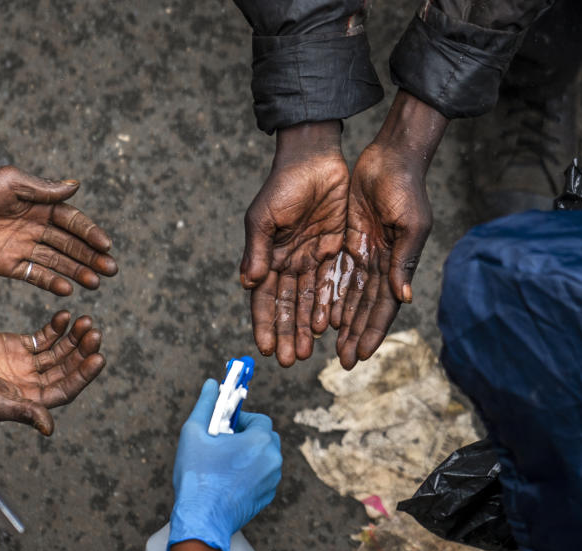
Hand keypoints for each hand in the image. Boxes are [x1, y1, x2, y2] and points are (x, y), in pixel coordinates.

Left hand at [0, 154, 117, 294]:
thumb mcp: (14, 182)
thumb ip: (44, 190)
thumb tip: (76, 186)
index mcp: (42, 207)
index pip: (73, 223)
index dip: (90, 233)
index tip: (106, 245)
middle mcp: (37, 229)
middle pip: (70, 246)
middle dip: (91, 257)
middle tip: (111, 270)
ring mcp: (24, 248)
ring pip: (57, 263)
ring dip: (77, 272)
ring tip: (95, 283)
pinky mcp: (9, 265)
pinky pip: (34, 275)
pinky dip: (51, 283)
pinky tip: (67, 289)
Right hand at [0, 311, 103, 433]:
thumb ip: (25, 412)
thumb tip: (50, 428)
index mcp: (34, 400)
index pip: (67, 388)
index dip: (84, 375)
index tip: (98, 357)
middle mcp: (35, 383)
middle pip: (67, 366)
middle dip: (82, 351)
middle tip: (95, 333)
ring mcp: (28, 363)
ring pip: (59, 349)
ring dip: (74, 337)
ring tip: (86, 321)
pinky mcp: (19, 345)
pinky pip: (44, 336)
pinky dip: (56, 326)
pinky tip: (66, 315)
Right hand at [168, 379, 281, 550]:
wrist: (202, 519)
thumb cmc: (197, 475)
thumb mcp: (194, 433)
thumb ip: (206, 405)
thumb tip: (211, 385)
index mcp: (260, 440)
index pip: (259, 419)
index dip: (241, 421)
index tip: (223, 428)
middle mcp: (273, 460)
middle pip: (266, 437)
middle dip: (247, 437)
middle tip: (223, 445)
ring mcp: (272, 481)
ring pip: (265, 458)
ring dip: (249, 455)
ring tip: (223, 463)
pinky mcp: (267, 497)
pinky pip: (263, 477)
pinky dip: (251, 474)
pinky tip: (228, 481)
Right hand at [242, 121, 348, 366]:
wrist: (316, 159)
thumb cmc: (283, 186)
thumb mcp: (264, 217)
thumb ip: (257, 250)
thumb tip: (248, 282)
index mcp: (267, 257)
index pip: (263, 298)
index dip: (263, 323)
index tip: (264, 349)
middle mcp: (288, 263)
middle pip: (286, 306)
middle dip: (286, 333)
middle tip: (288, 361)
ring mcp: (311, 259)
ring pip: (309, 301)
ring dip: (306, 326)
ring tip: (307, 351)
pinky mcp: (334, 251)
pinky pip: (331, 284)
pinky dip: (329, 305)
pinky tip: (330, 326)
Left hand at [334, 91, 448, 369]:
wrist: (390, 156)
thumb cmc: (406, 188)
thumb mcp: (409, 225)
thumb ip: (403, 262)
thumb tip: (402, 298)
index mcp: (396, 264)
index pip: (382, 306)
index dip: (371, 331)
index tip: (360, 355)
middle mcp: (378, 264)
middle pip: (361, 307)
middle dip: (352, 334)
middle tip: (340, 361)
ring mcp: (361, 253)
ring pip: (345, 294)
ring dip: (336, 320)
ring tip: (323, 344)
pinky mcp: (344, 240)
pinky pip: (332, 272)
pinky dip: (326, 294)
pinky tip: (316, 314)